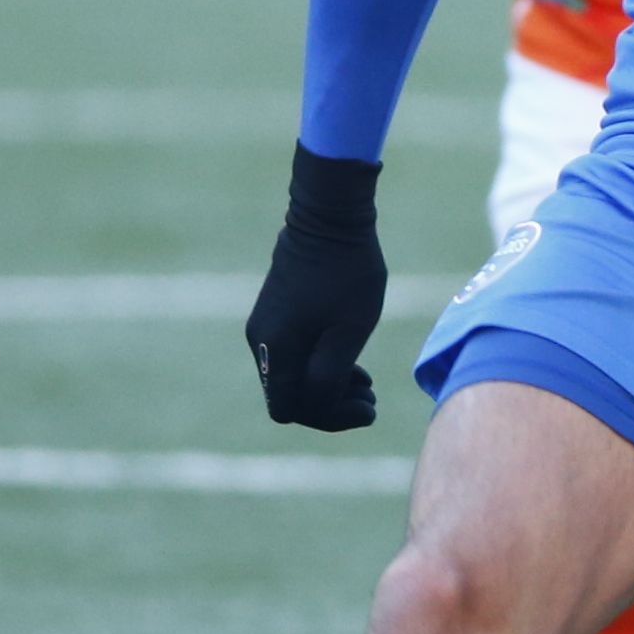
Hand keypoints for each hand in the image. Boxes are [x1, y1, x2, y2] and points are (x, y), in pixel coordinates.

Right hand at [246, 147, 387, 430]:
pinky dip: (320, 366)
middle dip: (332, 405)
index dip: (329, 417)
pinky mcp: (276, 314)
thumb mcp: (348, 331)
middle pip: (291, 397)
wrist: (330, 216)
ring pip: (293, 377)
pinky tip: (351, 363)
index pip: (291, 409)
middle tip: (371, 399)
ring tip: (367, 383)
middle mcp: (262, 342)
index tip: (366, 409)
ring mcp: (266, 327)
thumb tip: (318, 407)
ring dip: (329, 387)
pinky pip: (294, 355)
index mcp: (276, 349)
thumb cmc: (346, 273)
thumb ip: (329, 376)